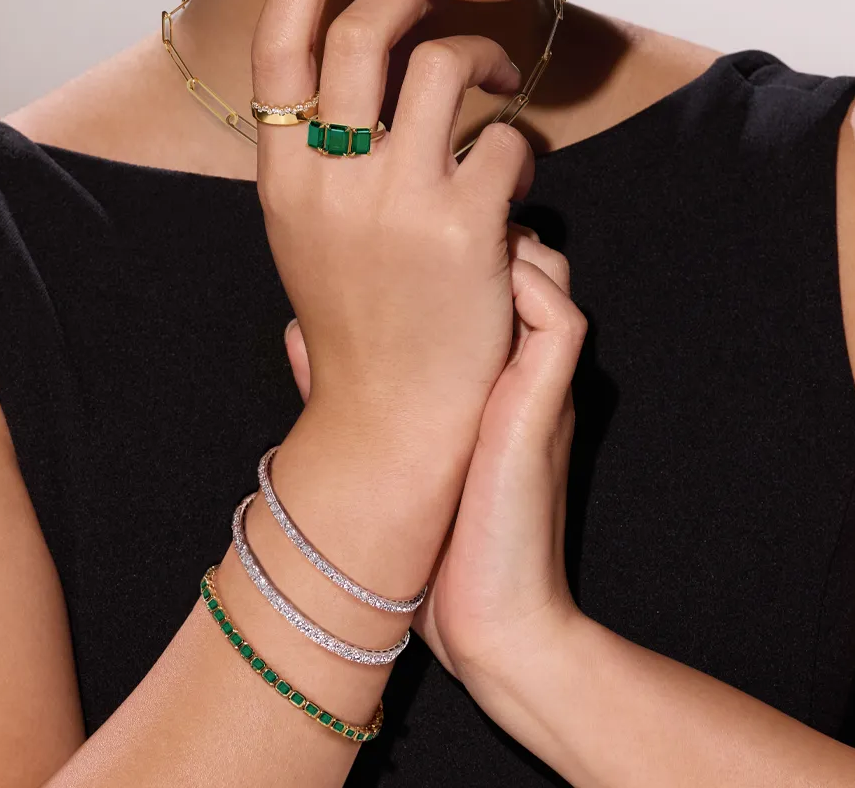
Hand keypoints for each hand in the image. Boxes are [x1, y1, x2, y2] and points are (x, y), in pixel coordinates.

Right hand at [253, 0, 531, 469]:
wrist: (394, 417)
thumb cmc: (360, 327)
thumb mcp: (311, 241)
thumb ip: (320, 166)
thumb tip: (359, 97)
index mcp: (283, 183)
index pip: (279, 51)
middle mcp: (331, 182)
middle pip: (365, 35)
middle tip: (439, 5)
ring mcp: (398, 202)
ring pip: (443, 64)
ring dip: (481, 58)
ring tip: (500, 84)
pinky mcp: (466, 227)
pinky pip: (507, 140)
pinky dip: (520, 148)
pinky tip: (516, 184)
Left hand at [283, 223, 586, 690]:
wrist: (490, 620)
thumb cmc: (437, 547)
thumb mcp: (386, 444)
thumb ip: (351, 387)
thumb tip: (294, 335)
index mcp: (491, 373)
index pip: (494, 277)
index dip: (456, 247)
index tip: (397, 242)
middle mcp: (522, 367)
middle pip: (525, 258)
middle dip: (474, 235)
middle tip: (415, 239)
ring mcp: (541, 381)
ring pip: (547, 270)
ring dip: (495, 252)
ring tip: (433, 263)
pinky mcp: (549, 399)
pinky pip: (560, 313)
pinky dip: (519, 287)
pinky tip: (455, 298)